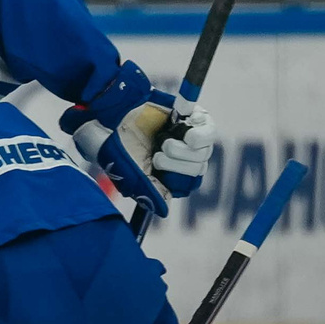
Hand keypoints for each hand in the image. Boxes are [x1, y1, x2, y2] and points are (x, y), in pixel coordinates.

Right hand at [61, 93, 216, 214]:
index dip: (178, 180)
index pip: (188, 184)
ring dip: (182, 151)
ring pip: (204, 154)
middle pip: (198, 170)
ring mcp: (189, 136)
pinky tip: (184, 133)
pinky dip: (197, 136)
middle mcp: (182, 154)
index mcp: (168, 170)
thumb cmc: (119, 144)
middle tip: (158, 155)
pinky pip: (209, 132)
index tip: (160, 172)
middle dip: (177, 165)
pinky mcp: (194, 117)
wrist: (115, 113)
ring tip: (163, 142)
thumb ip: (149, 191)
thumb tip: (165, 210)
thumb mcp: (131, 173)